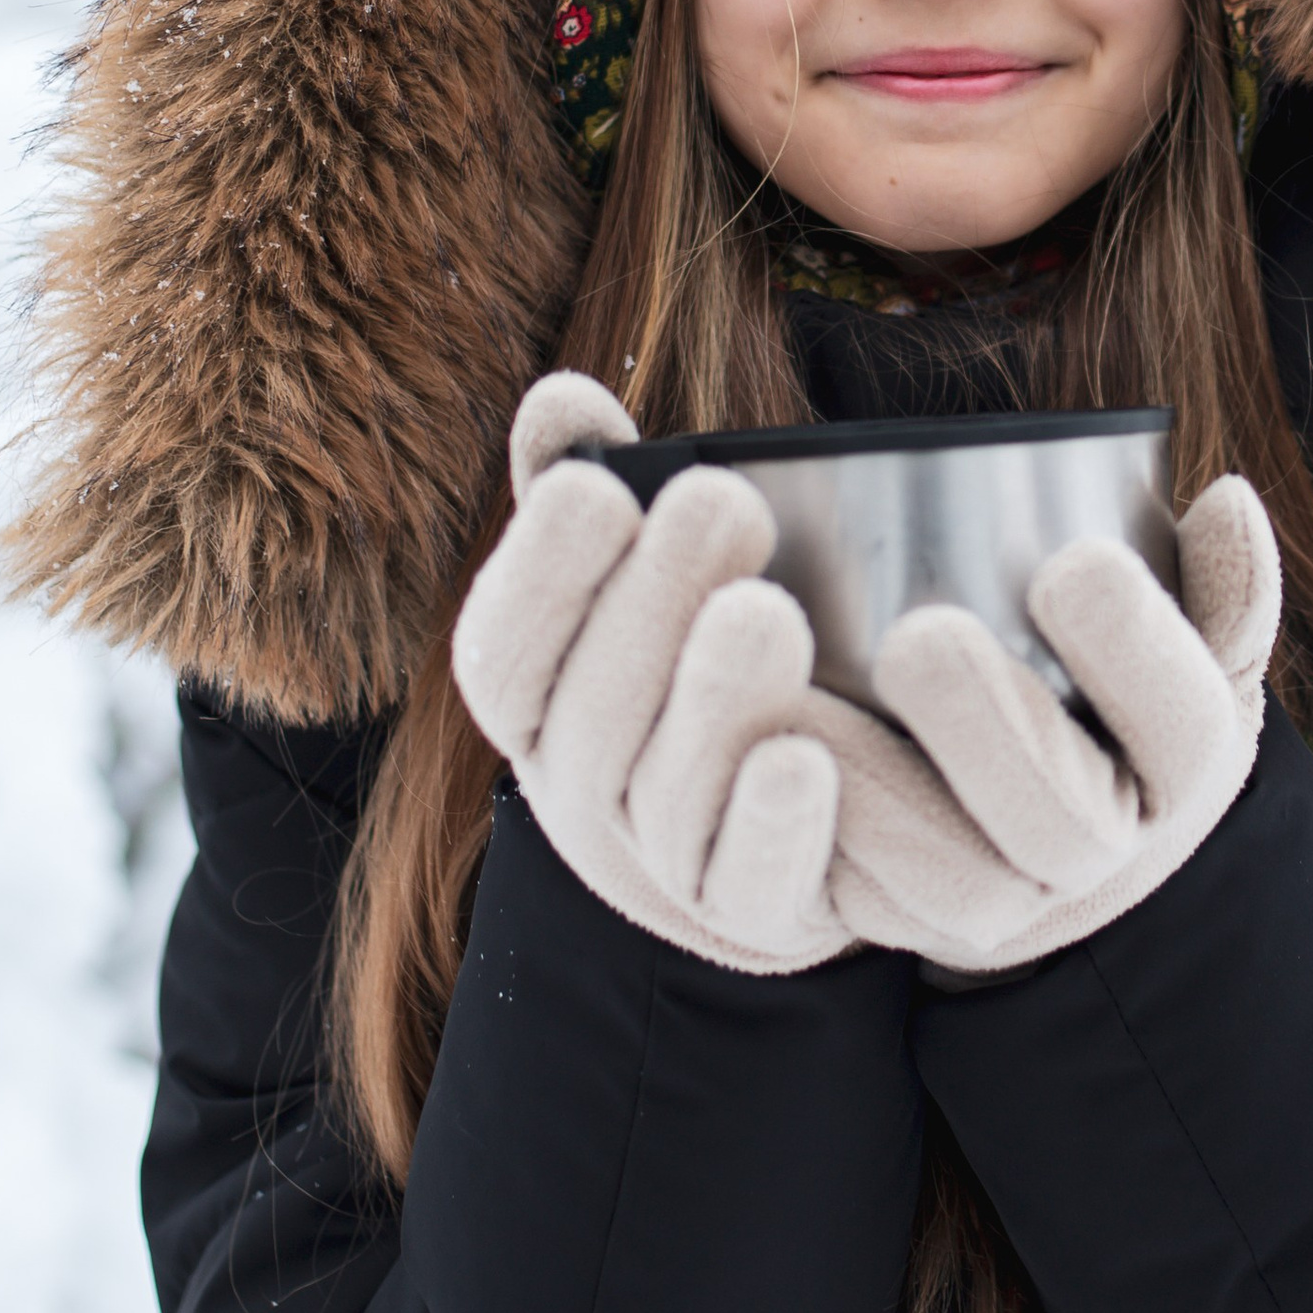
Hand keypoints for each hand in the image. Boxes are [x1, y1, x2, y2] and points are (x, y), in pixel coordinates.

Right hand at [453, 371, 860, 974]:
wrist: (785, 829)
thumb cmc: (689, 662)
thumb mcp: (638, 575)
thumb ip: (591, 490)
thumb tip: (560, 397)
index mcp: (541, 704)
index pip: (503, 654)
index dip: (542, 575)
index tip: (601, 488)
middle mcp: (585, 790)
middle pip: (591, 717)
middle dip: (651, 607)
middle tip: (721, 503)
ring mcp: (666, 865)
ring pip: (666, 799)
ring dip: (712, 704)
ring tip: (771, 611)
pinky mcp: (757, 916)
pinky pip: (752, 883)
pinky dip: (773, 825)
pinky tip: (810, 757)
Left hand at [825, 477, 1280, 973]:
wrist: (1046, 828)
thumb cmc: (1115, 694)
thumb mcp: (1187, 639)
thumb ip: (1216, 579)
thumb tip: (1229, 499)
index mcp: (1181, 769)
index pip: (1186, 724)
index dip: (1137, 651)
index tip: (1071, 560)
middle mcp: (1104, 855)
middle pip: (1063, 820)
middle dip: (992, 729)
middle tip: (918, 636)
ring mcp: (1007, 904)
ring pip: (950, 885)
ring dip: (873, 795)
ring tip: (802, 705)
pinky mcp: (908, 925)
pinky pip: (860, 910)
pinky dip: (802, 841)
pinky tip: (755, 758)